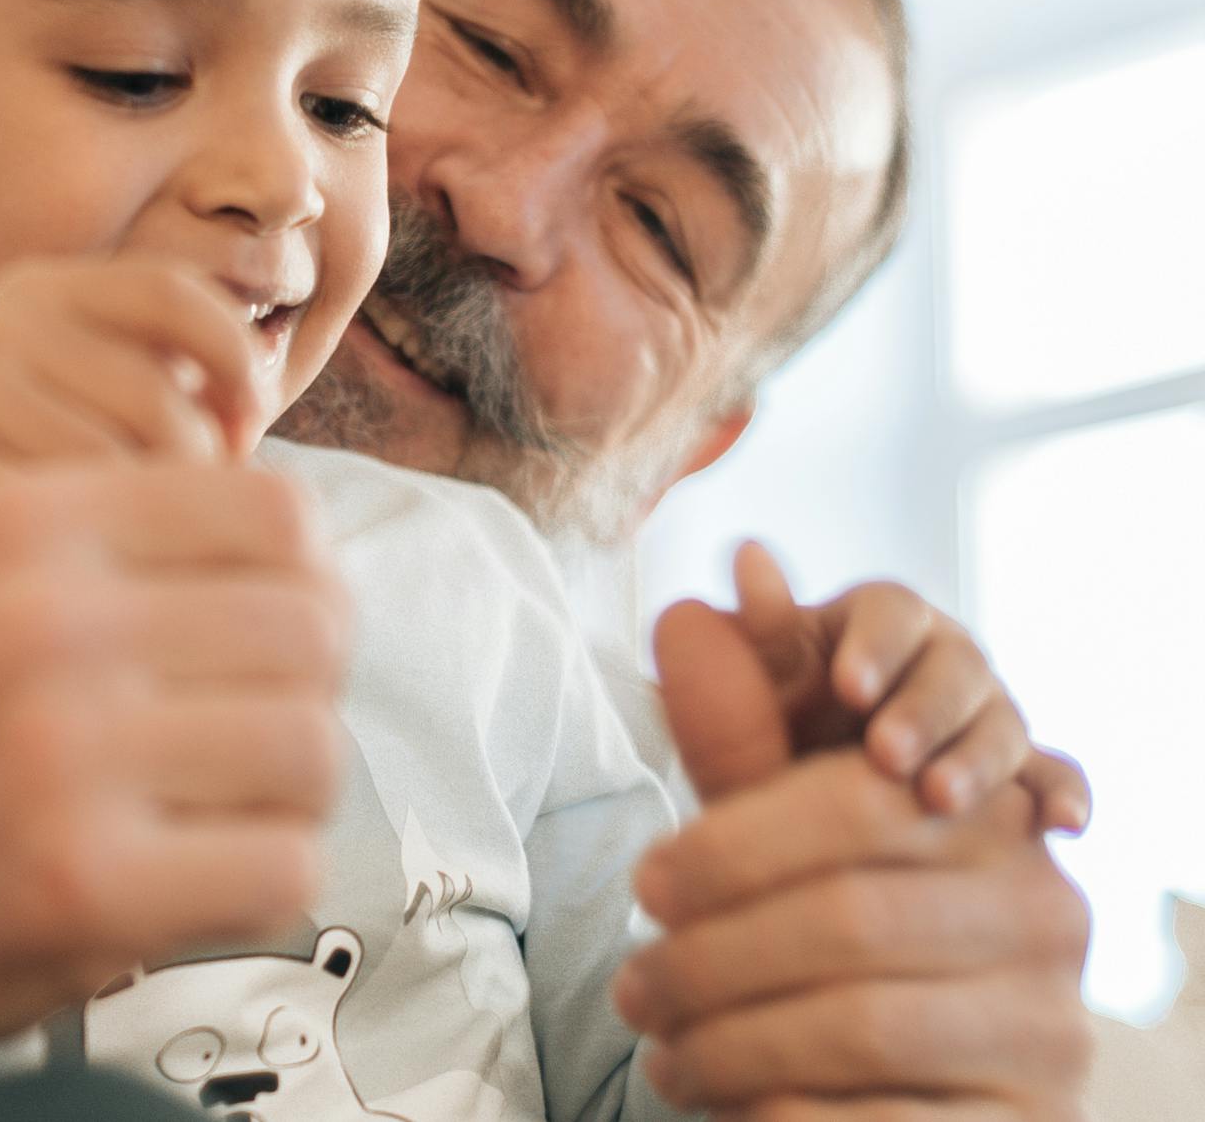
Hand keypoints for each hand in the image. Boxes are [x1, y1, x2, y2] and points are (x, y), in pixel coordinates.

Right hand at [0, 259, 265, 686]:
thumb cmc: (4, 480)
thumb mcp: (70, 402)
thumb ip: (154, 388)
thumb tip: (258, 421)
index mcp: (44, 291)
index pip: (177, 296)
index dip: (235, 363)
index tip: (249, 436)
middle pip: (160, 403)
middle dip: (195, 483)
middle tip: (188, 539)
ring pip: (113, 469)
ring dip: (142, 533)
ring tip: (129, 569)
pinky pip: (50, 516)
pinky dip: (79, 562)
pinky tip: (69, 587)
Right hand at [0, 462, 350, 1069]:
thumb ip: (116, 539)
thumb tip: (311, 557)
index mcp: (24, 519)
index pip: (277, 512)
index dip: (303, 580)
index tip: (268, 636)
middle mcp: (44, 620)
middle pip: (312, 629)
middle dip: (302, 691)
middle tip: (249, 737)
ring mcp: (64, 755)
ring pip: (311, 749)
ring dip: (286, 796)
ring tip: (218, 812)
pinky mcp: (84, 887)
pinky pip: (282, 868)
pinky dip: (259, 884)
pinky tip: (192, 881)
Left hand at [628, 603, 1093, 1119]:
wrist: (914, 1084)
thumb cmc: (834, 928)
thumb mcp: (781, 828)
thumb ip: (740, 733)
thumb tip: (686, 609)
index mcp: (990, 818)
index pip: (858, 800)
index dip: (741, 834)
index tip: (645, 880)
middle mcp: (1044, 913)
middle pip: (850, 918)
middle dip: (711, 953)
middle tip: (630, 984)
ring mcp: (1049, 1026)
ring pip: (863, 1025)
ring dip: (731, 1042)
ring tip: (659, 1052)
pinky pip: (893, 1121)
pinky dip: (791, 1116)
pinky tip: (731, 1113)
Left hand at [724, 543, 1087, 830]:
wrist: (813, 783)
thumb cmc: (783, 714)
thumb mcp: (766, 675)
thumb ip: (764, 624)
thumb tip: (747, 551)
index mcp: (884, 619)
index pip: (892, 611)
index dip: (876, 647)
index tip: (848, 686)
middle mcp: (946, 656)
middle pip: (955, 666)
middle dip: (924, 711)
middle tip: (887, 755)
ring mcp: (988, 711)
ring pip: (1001, 722)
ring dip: (977, 760)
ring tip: (939, 799)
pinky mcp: (1022, 767)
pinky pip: (1053, 774)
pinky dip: (1063, 794)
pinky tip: (1062, 823)